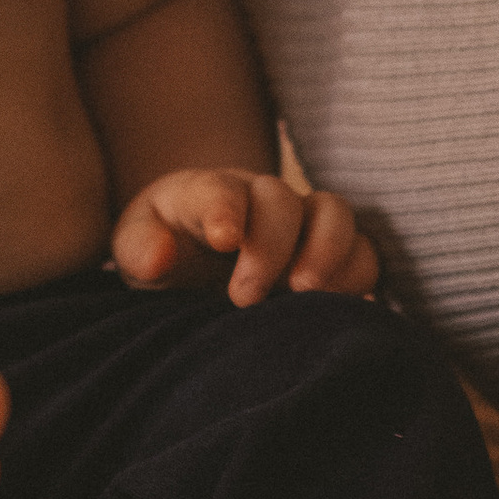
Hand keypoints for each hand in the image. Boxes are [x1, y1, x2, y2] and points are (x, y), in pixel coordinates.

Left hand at [111, 167, 379, 305]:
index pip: (219, 189)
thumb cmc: (163, 252)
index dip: (226, 209)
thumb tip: (161, 257)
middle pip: (282, 200)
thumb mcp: (134, 250)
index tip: (223, 240)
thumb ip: (139, 248)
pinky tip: (332, 308)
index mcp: (207, 193)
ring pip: (335, 215)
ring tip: (303, 293)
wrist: (194, 265)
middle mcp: (262, 200)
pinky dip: (354, 275)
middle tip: (242, 297)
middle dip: (269, 246)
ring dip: (327, 252)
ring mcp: (303, 224)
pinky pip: (364, 254)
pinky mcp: (334, 257)